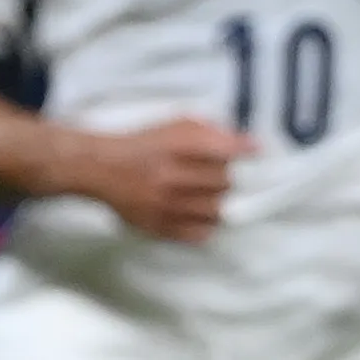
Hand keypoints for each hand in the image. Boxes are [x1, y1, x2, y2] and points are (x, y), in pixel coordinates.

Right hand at [61, 115, 252, 241]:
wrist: (100, 168)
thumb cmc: (144, 144)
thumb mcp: (174, 125)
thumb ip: (209, 131)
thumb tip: (250, 144)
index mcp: (173, 146)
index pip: (220, 149)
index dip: (242, 150)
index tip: (258, 151)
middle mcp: (169, 175)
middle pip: (223, 183)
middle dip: (227, 178)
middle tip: (220, 176)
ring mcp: (164, 204)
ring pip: (215, 210)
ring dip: (219, 202)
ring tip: (210, 195)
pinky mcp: (158, 226)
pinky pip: (198, 233)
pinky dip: (206, 224)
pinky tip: (201, 214)